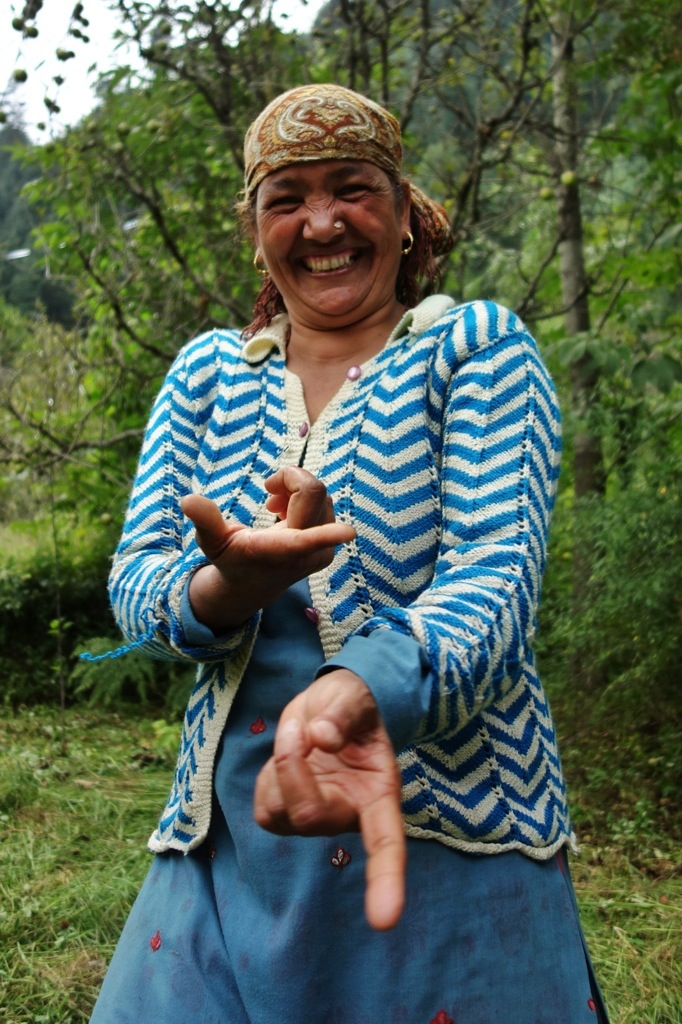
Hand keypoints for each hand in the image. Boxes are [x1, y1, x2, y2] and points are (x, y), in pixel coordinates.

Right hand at [182, 467, 354, 630]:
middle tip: (267, 490)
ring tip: (273, 506)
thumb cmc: (229, 559)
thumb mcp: (212, 541)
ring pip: (320, 494)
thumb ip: (205, 520)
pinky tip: (284, 513)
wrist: (250, 586)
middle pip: (314, 491)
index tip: (348, 532)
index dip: (328, 532)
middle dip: (290, 479)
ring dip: (296, 490)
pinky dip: (305, 499)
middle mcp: (309, 553)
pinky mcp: (330, 546)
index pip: (308, 537)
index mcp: (281, 551)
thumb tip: (188, 500)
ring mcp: (324, 551)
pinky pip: (325, 503)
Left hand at [253, 670, 405, 931]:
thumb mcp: (351, 697)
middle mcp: (351, 815)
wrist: (330, 708)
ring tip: (298, 736)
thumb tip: (323, 740)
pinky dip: (266, 780)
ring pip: (281, 814)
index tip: (384, 919)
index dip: (386, 881)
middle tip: (299, 728)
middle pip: (310, 816)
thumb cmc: (350, 705)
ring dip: (278, 767)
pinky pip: (265, 811)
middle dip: (292, 768)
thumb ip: (341, 714)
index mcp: (380, 794)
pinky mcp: (288, 818)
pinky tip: (285, 761)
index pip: (387, 843)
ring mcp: (319, 819)